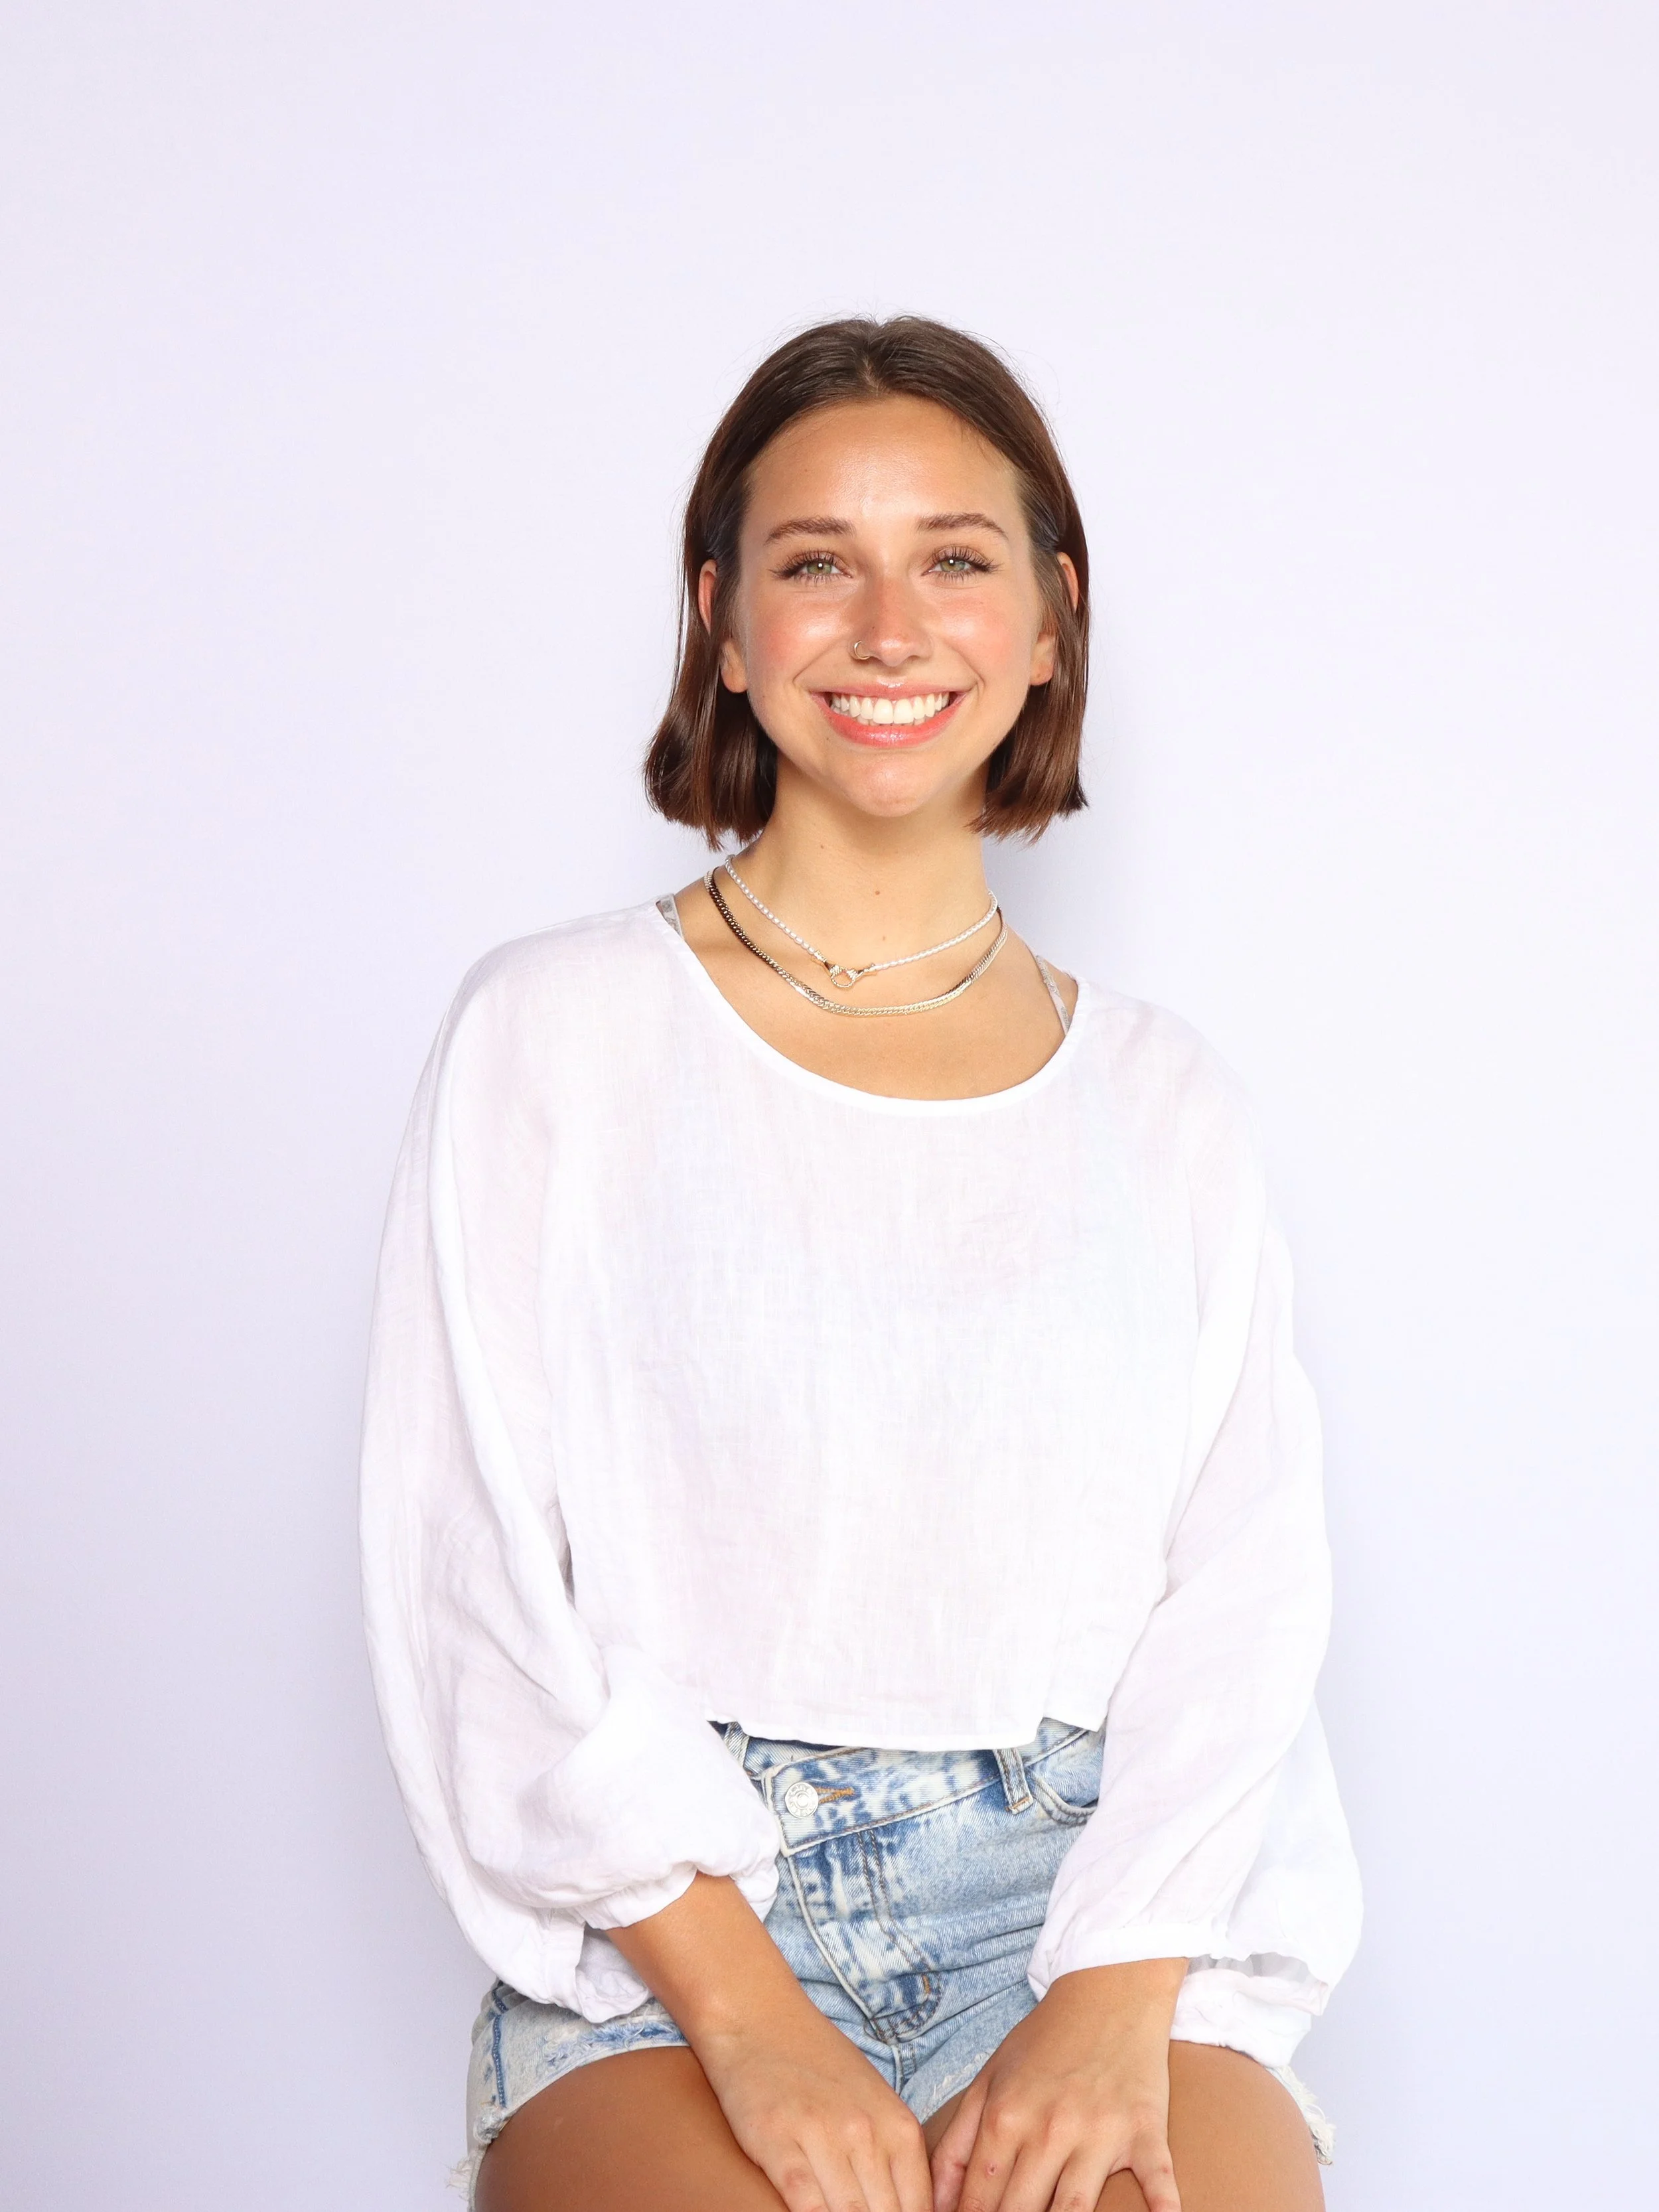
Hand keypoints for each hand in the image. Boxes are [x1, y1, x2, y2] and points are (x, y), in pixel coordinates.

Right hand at [608, 1872, 931, 2211]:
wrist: (758, 2016)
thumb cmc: (818, 2063)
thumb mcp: (872, 2103)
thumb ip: (891, 2157)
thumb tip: (907, 2207)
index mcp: (898, 2126)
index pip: (919, 2207)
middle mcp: (867, 2132)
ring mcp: (823, 2136)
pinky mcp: (778, 2142)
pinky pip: (806, 2205)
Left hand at [929, 1960, 1187, 2211]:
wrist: (1107, 1991)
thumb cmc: (1044, 2042)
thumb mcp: (988, 2081)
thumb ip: (957, 2145)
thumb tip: (938, 2206)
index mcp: (1006, 2118)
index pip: (979, 2200)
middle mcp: (1050, 2129)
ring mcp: (1100, 2133)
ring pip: (1074, 2211)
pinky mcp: (1146, 2132)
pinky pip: (1157, 2180)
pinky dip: (1162, 2208)